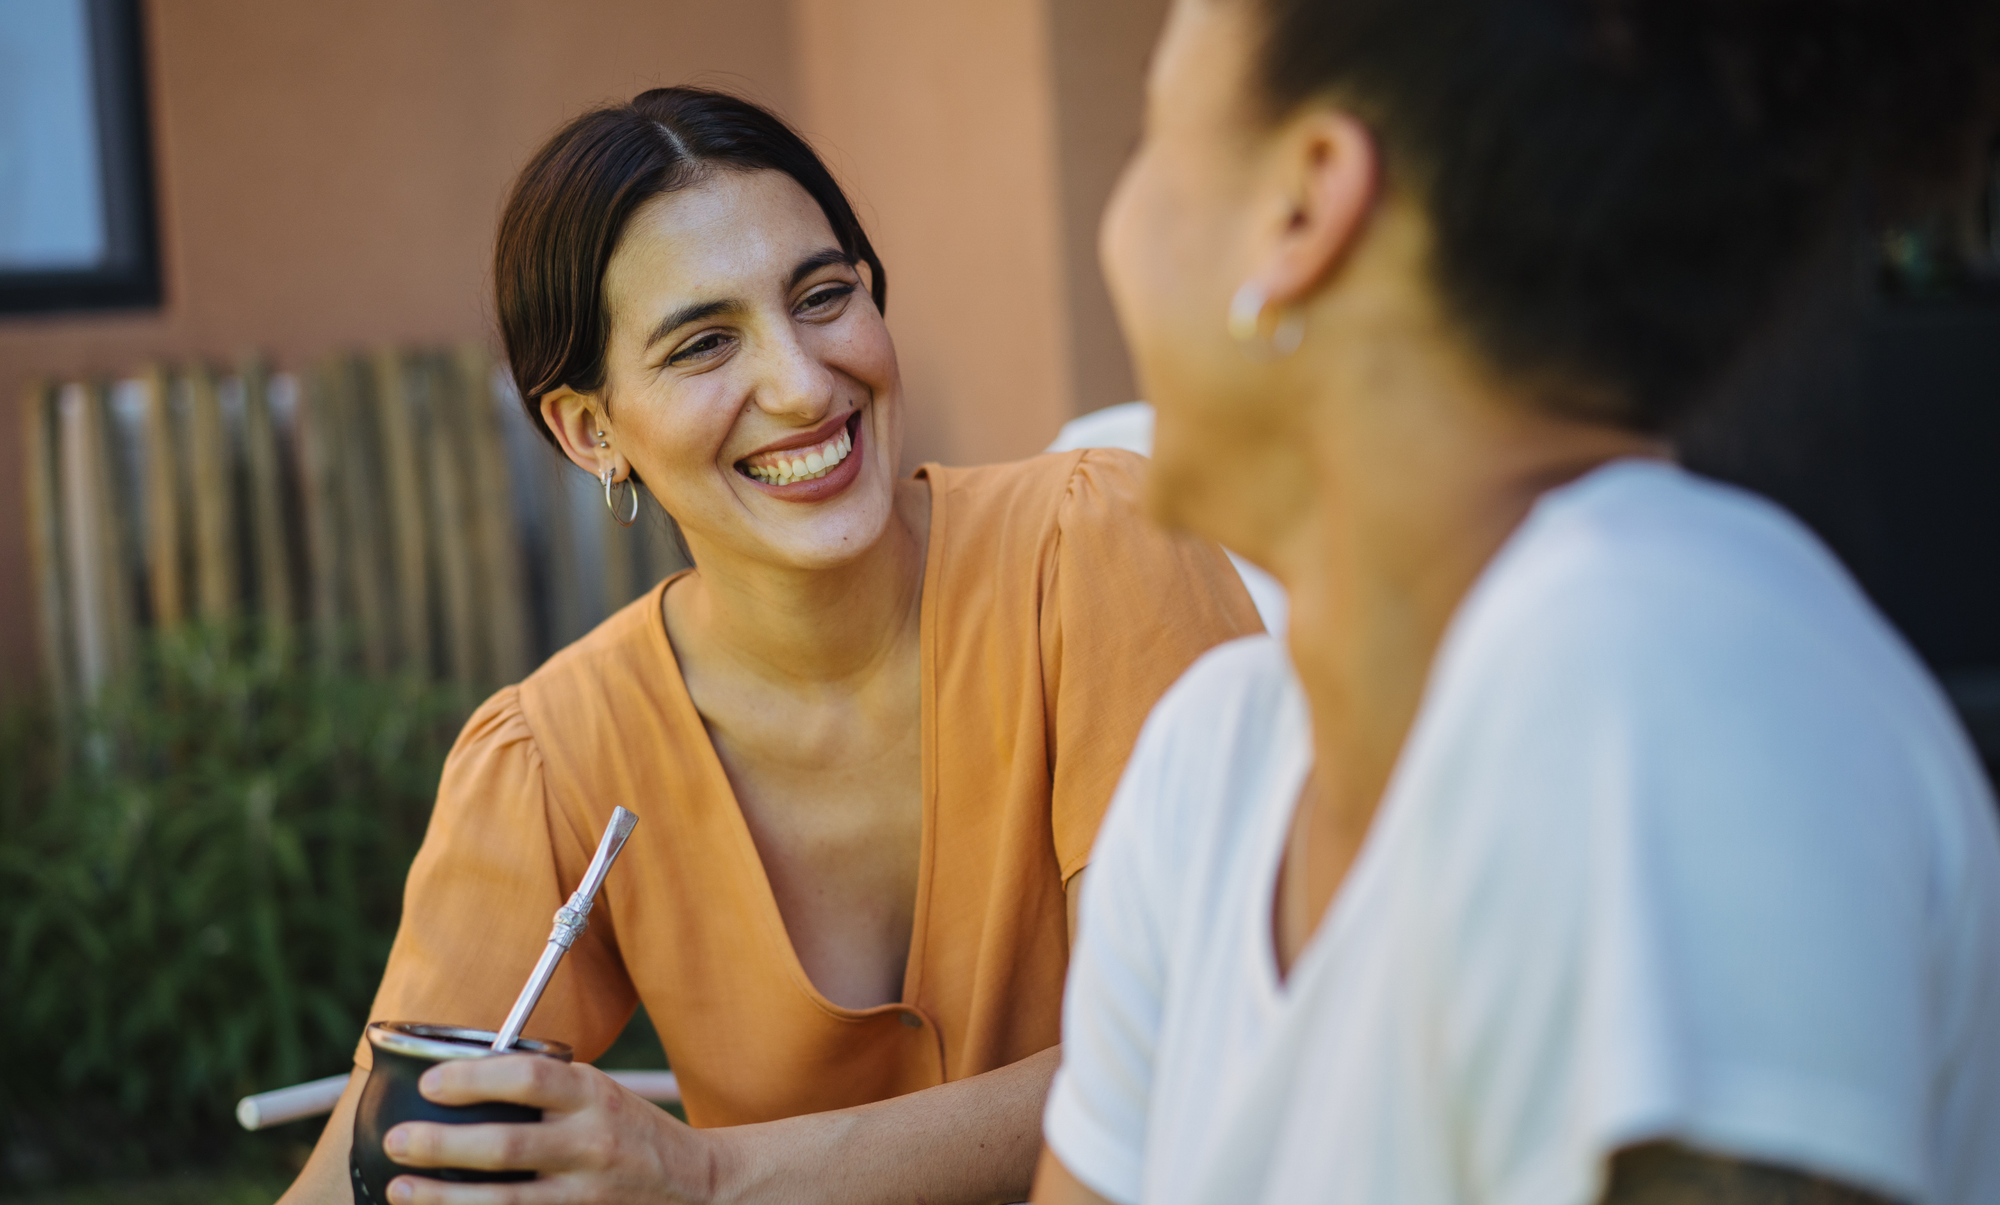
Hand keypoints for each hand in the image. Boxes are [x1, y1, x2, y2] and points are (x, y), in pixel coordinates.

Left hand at [381, 1055, 714, 1203]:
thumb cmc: (627, 1130)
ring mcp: (585, 1194)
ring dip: (443, 1196)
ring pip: (503, 1201)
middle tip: (397, 1141)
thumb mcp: (597, 1093)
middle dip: (440, 1144)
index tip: (430, 1083)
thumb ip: (545, 1089)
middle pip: (505, 1146)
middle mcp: (591, 1144)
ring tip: (401, 1188)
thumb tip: (459, 1080)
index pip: (527, 1079)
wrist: (692, 1185)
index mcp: (593, 1096)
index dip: (471, 1079)